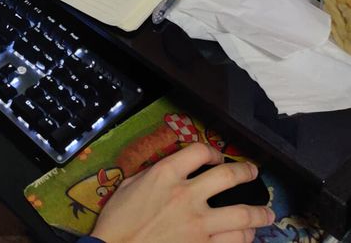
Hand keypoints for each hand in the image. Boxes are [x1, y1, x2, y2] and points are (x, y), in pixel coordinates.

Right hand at [92, 143, 274, 242]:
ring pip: (241, 215)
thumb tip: (173, 171)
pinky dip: (244, 239)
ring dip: (258, 214)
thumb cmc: (118, 220)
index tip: (217, 157)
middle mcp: (186, 195)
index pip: (199, 151)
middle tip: (253, 173)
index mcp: (166, 174)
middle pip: (228, 177)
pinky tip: (248, 237)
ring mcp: (198, 225)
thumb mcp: (131, 185)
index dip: (213, 152)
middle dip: (246, 173)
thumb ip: (155, 174)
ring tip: (266, 214)